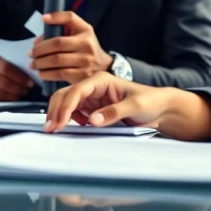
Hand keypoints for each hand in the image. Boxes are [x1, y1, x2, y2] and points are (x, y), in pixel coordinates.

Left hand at [30, 12, 112, 83]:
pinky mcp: (82, 75)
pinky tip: (41, 73)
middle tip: (31, 53)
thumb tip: (37, 41)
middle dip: (40, 48)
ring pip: (56, 60)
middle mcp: (86, 43)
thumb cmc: (85, 48)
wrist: (103, 67)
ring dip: (40, 62)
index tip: (43, 19)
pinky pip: (59, 73)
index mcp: (86, 30)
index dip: (56, 17)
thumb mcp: (81, 34)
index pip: (71, 17)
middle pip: (58, 43)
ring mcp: (85, 60)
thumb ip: (62, 32)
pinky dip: (46, 73)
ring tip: (33, 64)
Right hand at [44, 73, 167, 130]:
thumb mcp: (135, 106)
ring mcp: (92, 98)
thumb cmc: (150, 102)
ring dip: (58, 115)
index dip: (65, 107)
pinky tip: (72, 127)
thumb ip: (114, 112)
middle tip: (50, 128)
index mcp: (102, 80)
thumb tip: (92, 120)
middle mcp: (93, 87)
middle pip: (65, 95)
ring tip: (55, 129)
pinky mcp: (93, 108)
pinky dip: (68, 119)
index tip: (59, 122)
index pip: (76, 91)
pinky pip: (74, 112)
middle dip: (56, 110)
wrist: (159, 108)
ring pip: (66, 103)